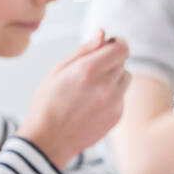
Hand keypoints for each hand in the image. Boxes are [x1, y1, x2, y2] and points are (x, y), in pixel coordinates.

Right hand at [16, 29, 129, 169]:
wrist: (49, 140)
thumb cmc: (48, 103)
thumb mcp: (58, 71)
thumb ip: (84, 50)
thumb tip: (103, 33)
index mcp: (88, 70)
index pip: (121, 48)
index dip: (118, 43)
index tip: (110, 44)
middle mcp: (105, 86)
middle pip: (122, 62)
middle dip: (110, 61)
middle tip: (91, 70)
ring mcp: (114, 102)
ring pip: (126, 78)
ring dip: (114, 77)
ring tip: (92, 87)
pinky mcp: (117, 115)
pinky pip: (122, 96)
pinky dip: (113, 95)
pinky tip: (93, 103)